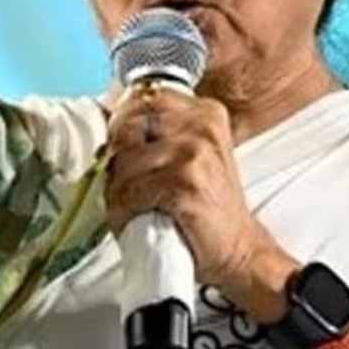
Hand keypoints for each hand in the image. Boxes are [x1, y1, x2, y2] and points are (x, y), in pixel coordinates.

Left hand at [104, 85, 267, 289]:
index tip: (120, 150)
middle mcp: (201, 124)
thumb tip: (110, 119)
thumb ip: (161, 133)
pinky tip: (133, 218)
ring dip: (117, 191)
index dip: (122, 127)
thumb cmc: (209, 205)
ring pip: (125, 163)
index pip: (141, 99)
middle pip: (128, 129)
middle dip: (117, 160)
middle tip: (122, 184)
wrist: (238, 248)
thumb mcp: (193, 154)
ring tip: (128, 206)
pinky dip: (123, 209)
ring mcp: (193, 151)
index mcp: (205, 111)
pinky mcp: (184, 182)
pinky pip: (131, 191)